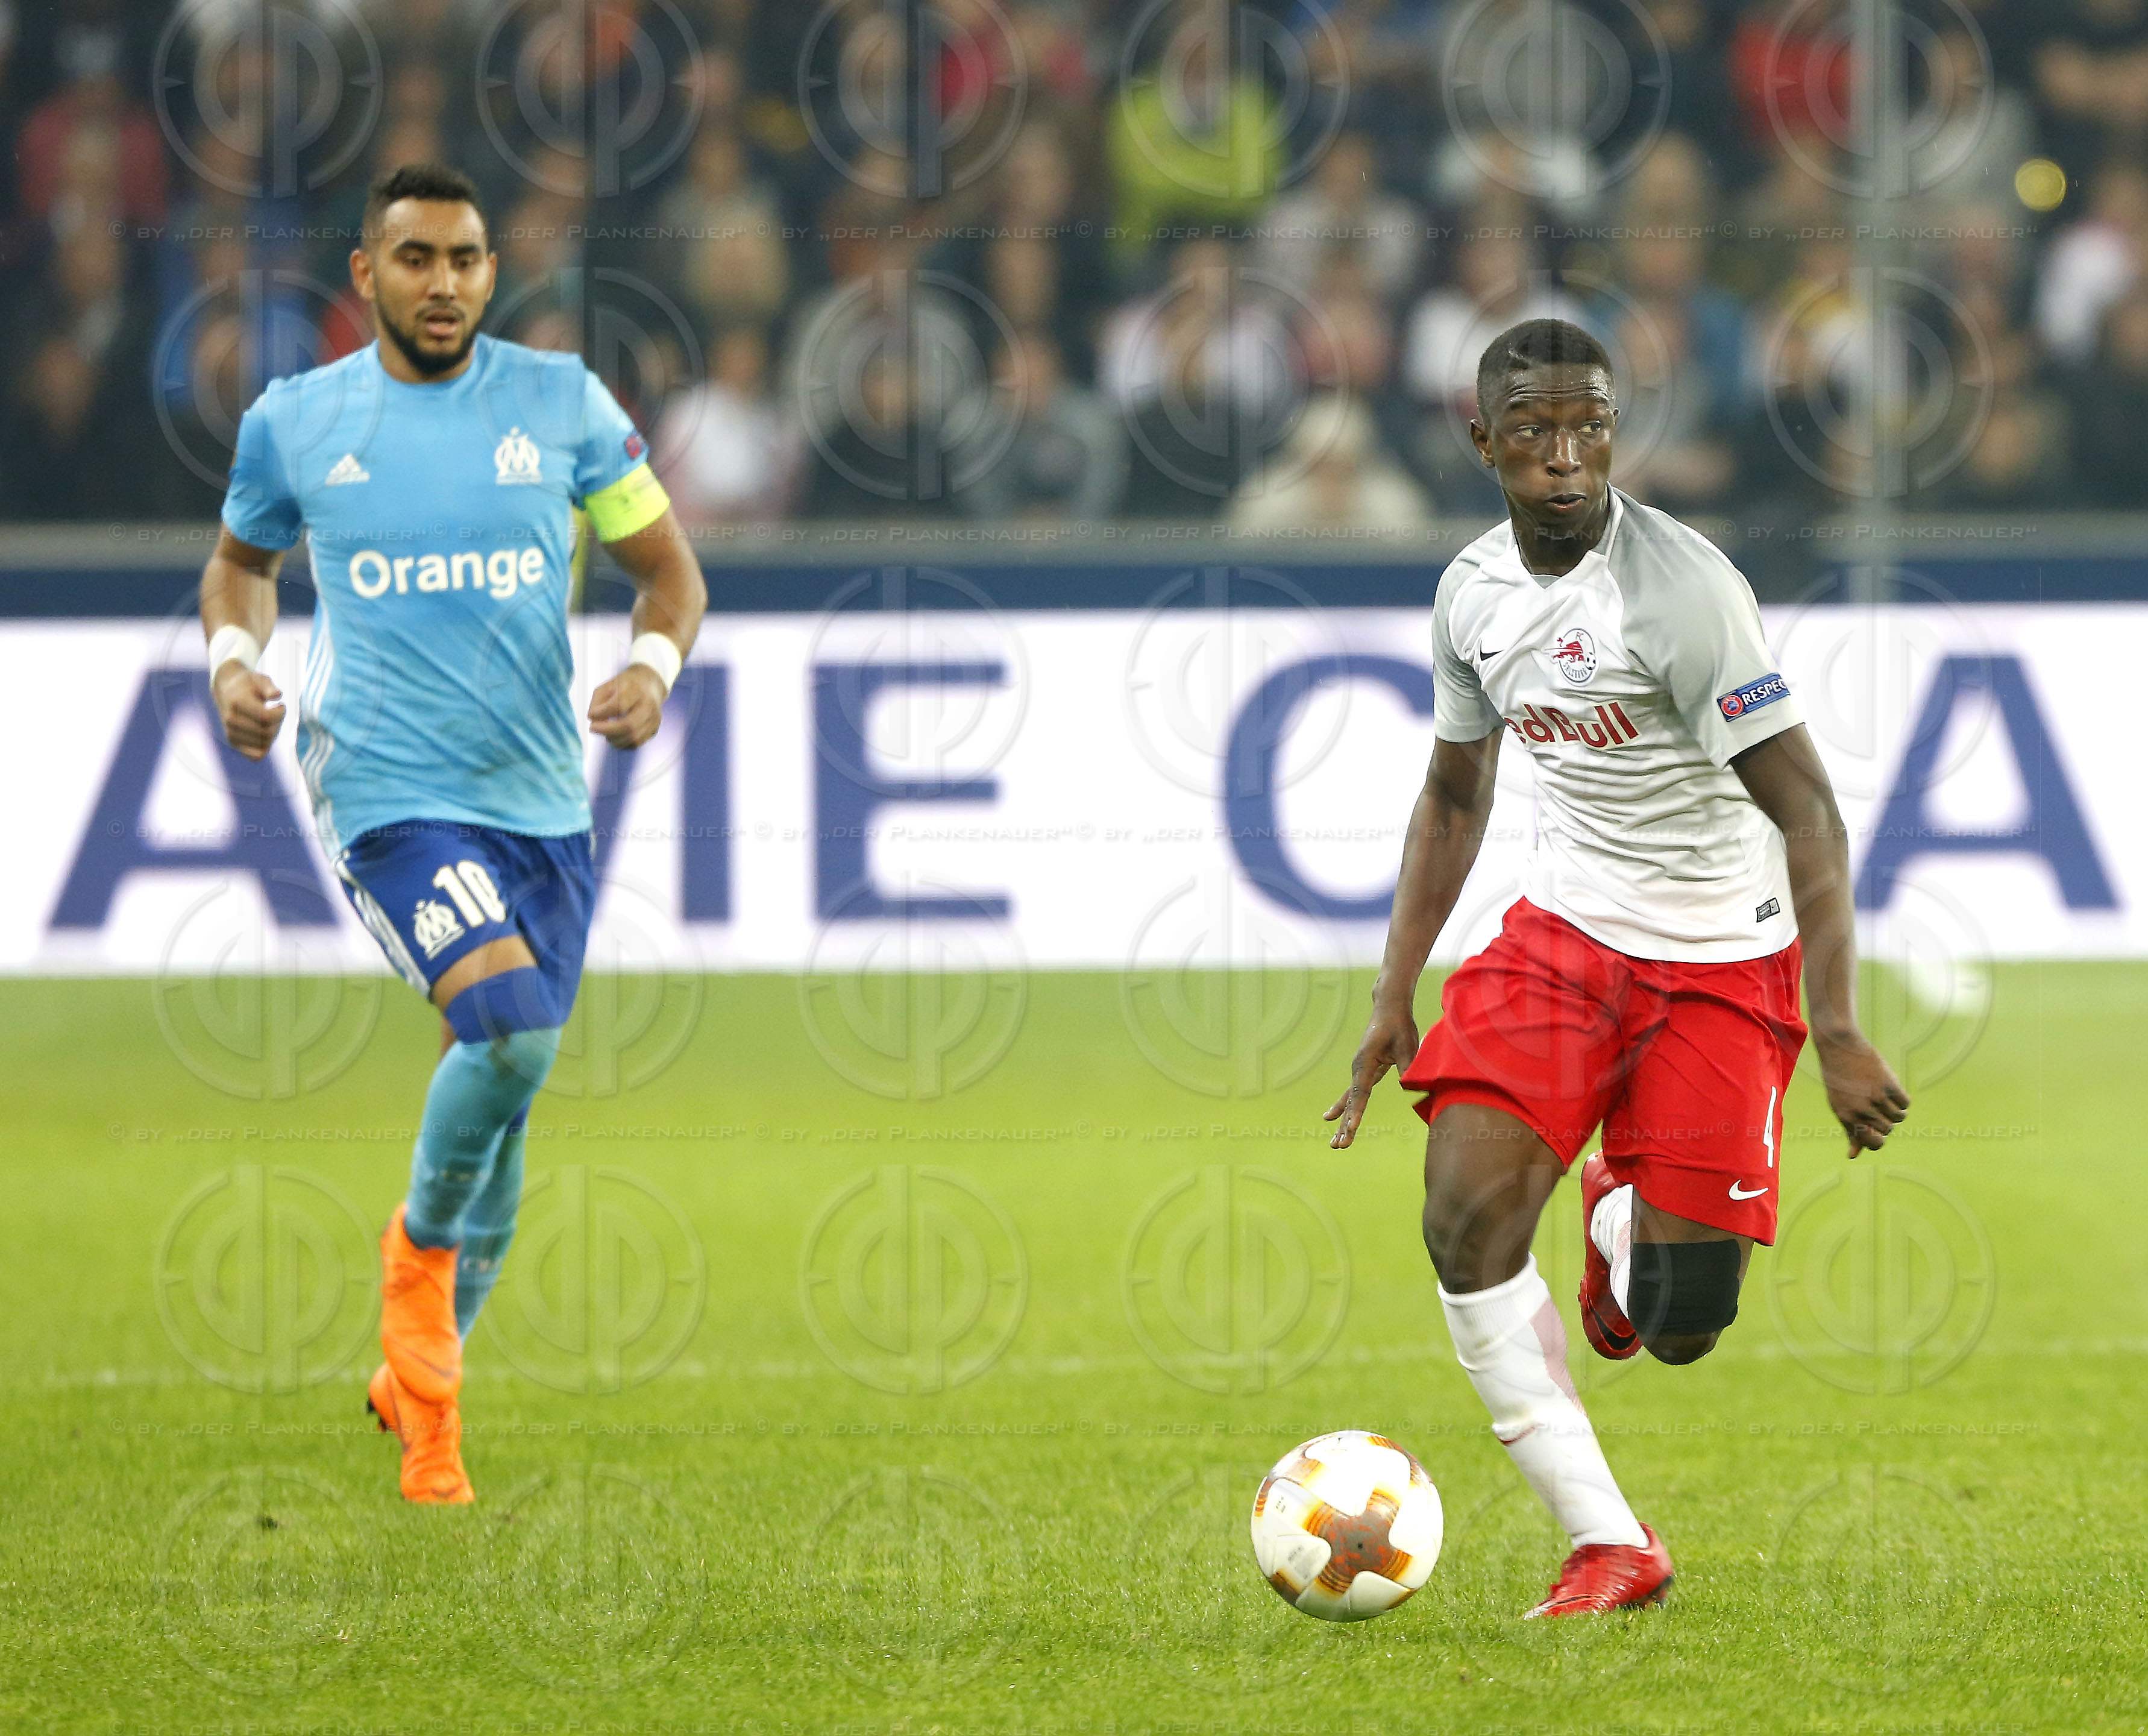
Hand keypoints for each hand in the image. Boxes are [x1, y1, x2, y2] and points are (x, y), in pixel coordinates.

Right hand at [212, 662, 283, 759]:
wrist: (225, 690)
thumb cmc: (248, 684)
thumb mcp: (260, 679)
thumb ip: (269, 687)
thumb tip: (277, 695)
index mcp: (237, 702)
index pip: (266, 717)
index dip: (280, 713)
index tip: (281, 705)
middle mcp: (231, 719)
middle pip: (267, 732)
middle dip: (278, 723)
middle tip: (276, 713)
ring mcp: (230, 733)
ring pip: (264, 745)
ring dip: (273, 734)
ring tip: (269, 721)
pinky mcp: (233, 742)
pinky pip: (256, 756)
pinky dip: (265, 747)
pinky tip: (265, 733)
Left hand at [587, 664, 666, 748]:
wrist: (650, 685)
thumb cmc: (626, 686)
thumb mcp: (608, 685)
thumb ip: (597, 701)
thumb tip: (594, 720)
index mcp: (637, 690)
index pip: (619, 705)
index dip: (602, 713)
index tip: (591, 715)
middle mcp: (648, 705)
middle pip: (629, 725)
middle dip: (607, 730)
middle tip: (592, 728)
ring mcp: (654, 718)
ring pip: (633, 738)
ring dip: (614, 739)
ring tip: (605, 733)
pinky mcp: (654, 729)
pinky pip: (636, 743)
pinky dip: (622, 744)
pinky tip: (615, 737)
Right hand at [1323, 1009, 1420, 1149]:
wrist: (1389, 1008)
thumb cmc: (1399, 1025)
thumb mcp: (1407, 1046)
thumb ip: (1406, 1069)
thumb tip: (1408, 1091)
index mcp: (1366, 1062)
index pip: (1361, 1092)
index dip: (1357, 1111)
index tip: (1352, 1128)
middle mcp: (1358, 1068)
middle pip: (1351, 1101)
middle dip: (1346, 1125)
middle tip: (1339, 1146)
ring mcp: (1359, 1070)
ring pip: (1350, 1100)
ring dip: (1343, 1122)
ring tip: (1335, 1144)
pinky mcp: (1365, 1071)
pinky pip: (1353, 1093)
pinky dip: (1345, 1107)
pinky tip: (1333, 1119)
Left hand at [1813, 1026, 1909, 1156]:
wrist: (1839, 1048)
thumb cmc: (1838, 1080)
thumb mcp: (1839, 1106)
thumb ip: (1849, 1130)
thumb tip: (1853, 1156)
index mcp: (1847, 1118)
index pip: (1873, 1143)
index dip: (1878, 1139)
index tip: (1876, 1130)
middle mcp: (1861, 1110)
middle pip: (1887, 1130)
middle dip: (1885, 1121)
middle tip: (1875, 1105)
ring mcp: (1876, 1098)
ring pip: (1899, 1117)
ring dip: (1894, 1109)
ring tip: (1881, 1095)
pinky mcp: (1888, 1084)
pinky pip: (1905, 1103)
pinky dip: (1901, 1099)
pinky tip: (1890, 1089)